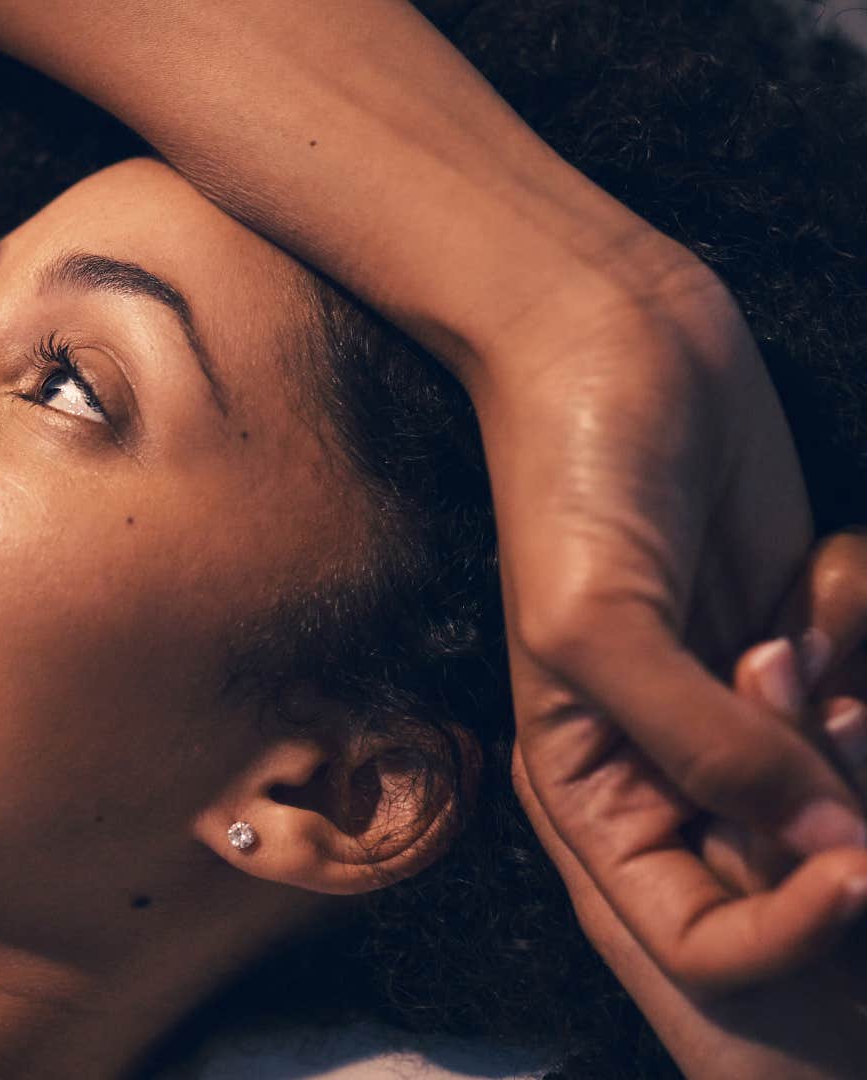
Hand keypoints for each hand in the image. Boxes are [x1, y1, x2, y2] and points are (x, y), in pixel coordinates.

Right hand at [513, 531, 866, 1079]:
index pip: (698, 936)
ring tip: (811, 620)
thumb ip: (706, 752)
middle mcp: (671, 767)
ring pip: (853, 785)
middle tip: (824, 688)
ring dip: (860, 710)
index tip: (855, 867)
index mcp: (594, 792)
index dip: (784, 929)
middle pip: (796, 873)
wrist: (617, 337)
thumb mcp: (599, 627)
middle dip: (837, 798)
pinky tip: (820, 565)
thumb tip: (829, 853)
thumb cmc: (568, 479)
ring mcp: (745, 705)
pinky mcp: (806, 635)